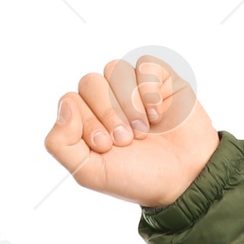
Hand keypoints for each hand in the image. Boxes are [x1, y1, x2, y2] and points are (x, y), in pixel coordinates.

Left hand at [44, 53, 218, 209]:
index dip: (87, 122)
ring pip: (114, 68)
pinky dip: (150, 91)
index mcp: (85, 120)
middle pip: (90, 82)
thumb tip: (65, 105)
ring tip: (143, 131)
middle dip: (108, 114)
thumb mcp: (89, 173)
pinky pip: (144, 64)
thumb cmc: (136, 178)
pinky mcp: (159, 77)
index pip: (70, 101)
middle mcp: (106, 99)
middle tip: (127, 141)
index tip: (107, 147)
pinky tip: (159, 115)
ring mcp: (132, 86)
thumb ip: (60, 144)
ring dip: (129, 104)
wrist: (182, 179)